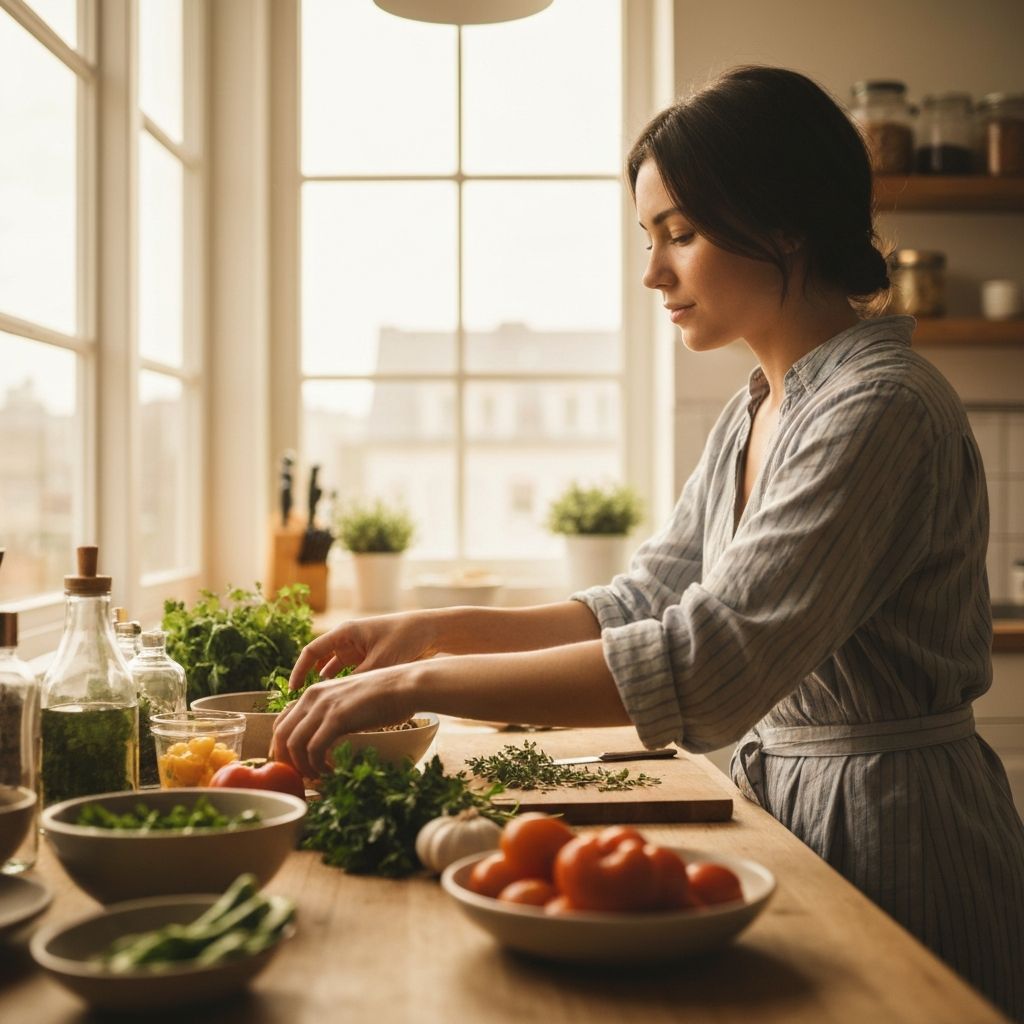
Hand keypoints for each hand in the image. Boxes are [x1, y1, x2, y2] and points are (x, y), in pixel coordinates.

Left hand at [271, 664, 416, 778]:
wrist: (405, 686)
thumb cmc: (385, 695)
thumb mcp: (349, 700)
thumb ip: (332, 713)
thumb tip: (325, 737)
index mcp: (314, 692)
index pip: (281, 721)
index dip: (281, 747)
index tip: (291, 764)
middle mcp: (313, 696)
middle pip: (281, 734)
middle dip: (285, 761)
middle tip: (300, 777)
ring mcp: (324, 706)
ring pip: (294, 744)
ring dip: (302, 767)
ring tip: (317, 777)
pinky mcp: (337, 718)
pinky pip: (314, 749)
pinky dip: (318, 766)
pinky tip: (330, 771)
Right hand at [288, 611, 438, 691]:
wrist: (432, 631)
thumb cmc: (405, 639)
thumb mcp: (379, 663)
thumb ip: (358, 682)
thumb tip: (339, 706)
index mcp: (345, 632)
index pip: (311, 652)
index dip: (299, 671)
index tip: (293, 691)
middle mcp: (348, 638)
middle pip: (320, 661)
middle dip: (311, 681)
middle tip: (305, 704)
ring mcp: (359, 647)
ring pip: (335, 668)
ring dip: (329, 685)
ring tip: (322, 706)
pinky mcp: (370, 655)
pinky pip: (350, 672)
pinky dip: (345, 685)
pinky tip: (345, 702)